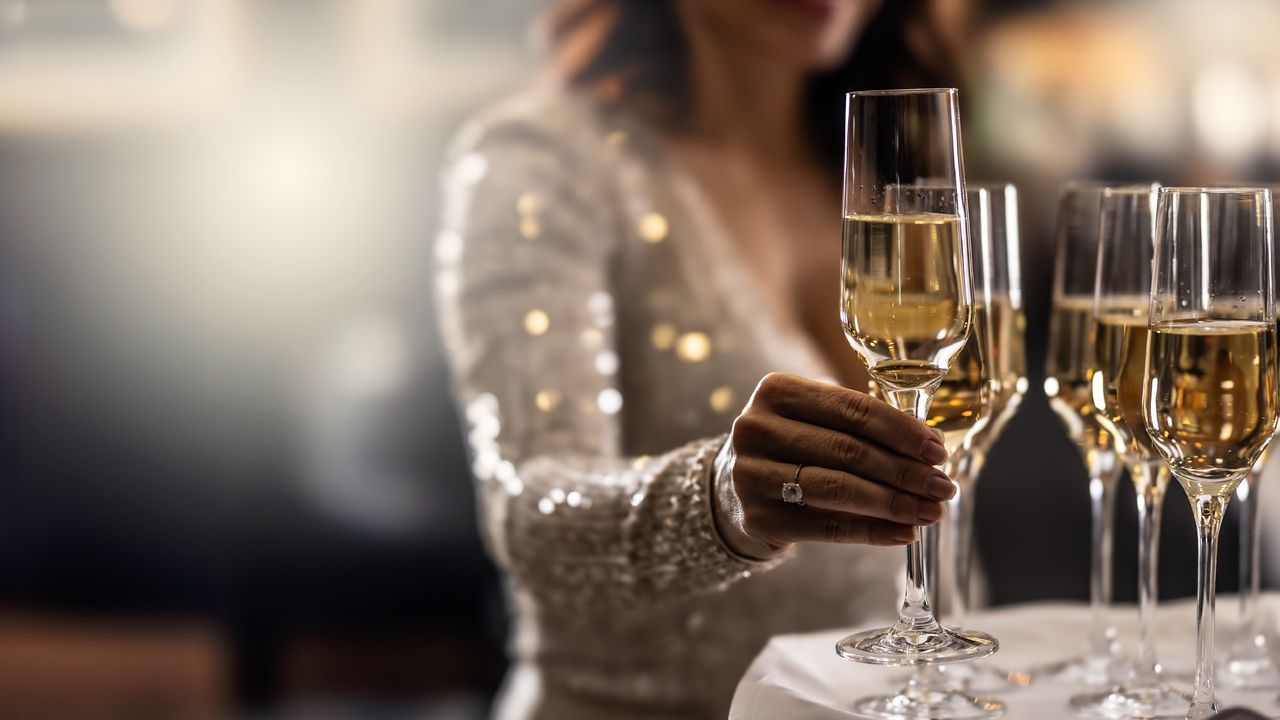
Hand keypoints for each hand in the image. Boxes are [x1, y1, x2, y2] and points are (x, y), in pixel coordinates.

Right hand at [714, 372, 954, 559]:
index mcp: (776, 390)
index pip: (853, 409)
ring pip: (839, 489)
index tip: (938, 451)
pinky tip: (903, 533)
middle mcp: (756, 428)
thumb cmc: (791, 448)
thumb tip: (931, 448)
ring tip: (930, 512)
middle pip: (849, 451)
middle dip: (905, 472)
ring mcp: (752, 474)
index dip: (902, 431)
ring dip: (894, 504)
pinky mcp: (757, 518)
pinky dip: (871, 532)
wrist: (734, 488)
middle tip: (943, 487)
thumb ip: (862, 426)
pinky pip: (827, 527)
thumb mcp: (813, 420)